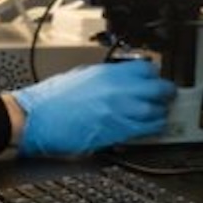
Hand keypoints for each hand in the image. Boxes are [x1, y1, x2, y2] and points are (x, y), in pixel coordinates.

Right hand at [13, 59, 176, 156]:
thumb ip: (107, 77)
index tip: (154, 80)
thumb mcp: (83, 76)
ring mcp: (118, 113)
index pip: (147, 69)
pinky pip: (144, 131)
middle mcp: (117, 91)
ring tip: (159, 114)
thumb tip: (124, 79)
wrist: (36, 118)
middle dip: (165, 94)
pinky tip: (150, 128)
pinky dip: (151, 129)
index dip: (154, 75)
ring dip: (160, 113)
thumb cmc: (51, 99)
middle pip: (158, 90)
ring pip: (155, 112)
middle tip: (166, 96)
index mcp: (108, 73)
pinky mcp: (114, 133)